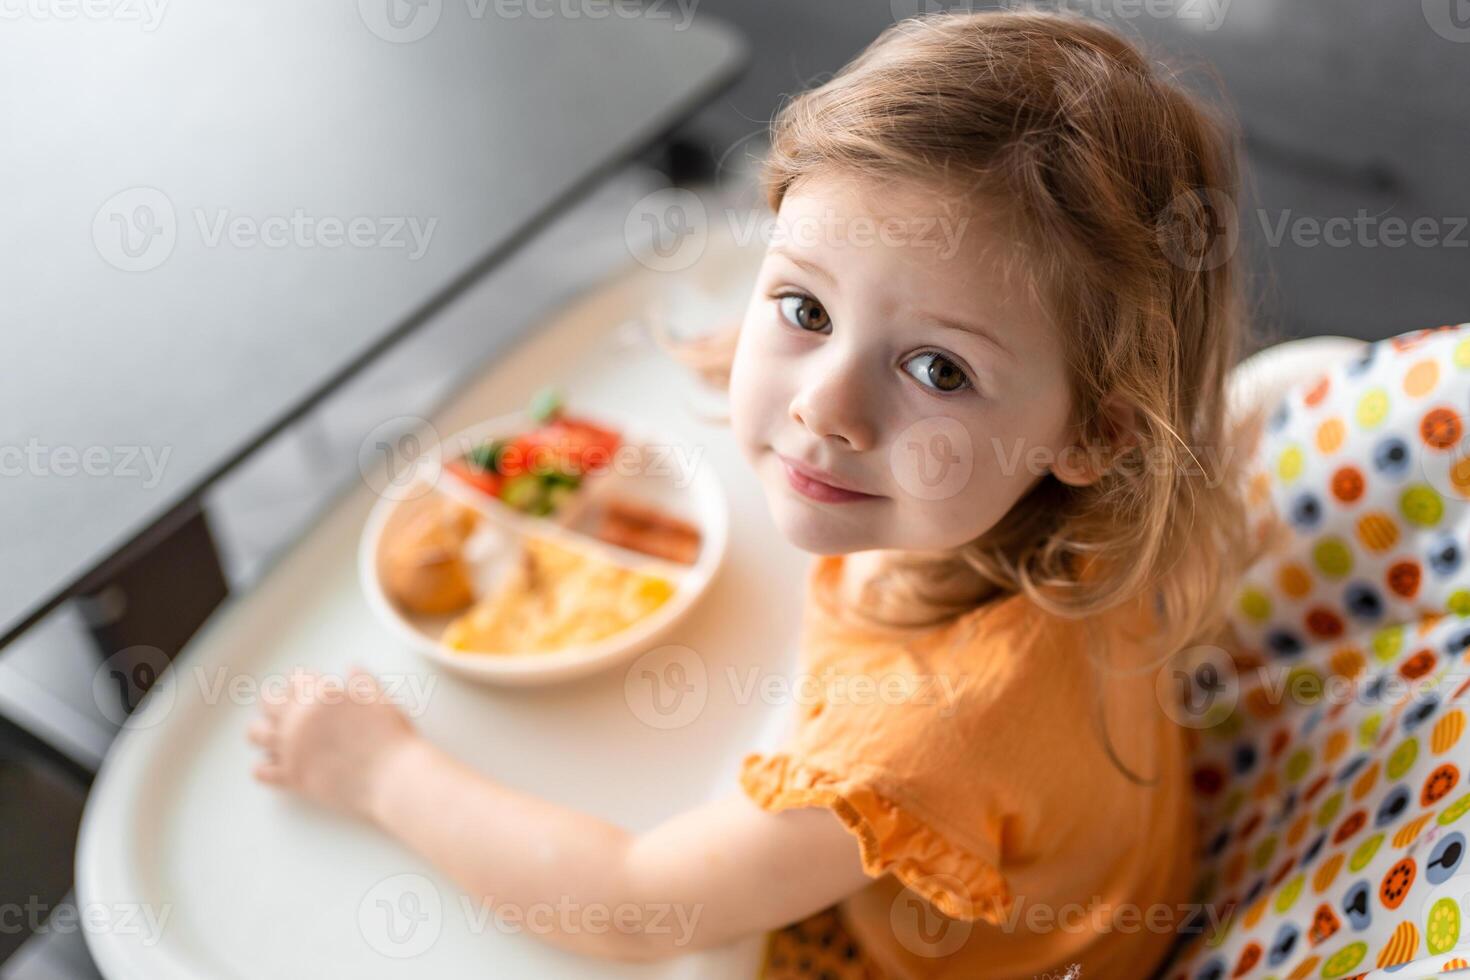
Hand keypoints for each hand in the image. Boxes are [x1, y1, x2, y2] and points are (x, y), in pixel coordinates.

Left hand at [247, 666, 418, 820]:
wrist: (393, 778)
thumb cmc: (391, 738)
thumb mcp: (380, 699)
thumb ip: (362, 681)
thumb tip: (352, 668)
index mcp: (321, 694)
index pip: (295, 678)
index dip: (300, 681)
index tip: (303, 686)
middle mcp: (300, 718)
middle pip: (268, 701)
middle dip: (273, 702)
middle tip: (283, 708)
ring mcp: (293, 748)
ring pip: (256, 734)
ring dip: (262, 731)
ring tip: (274, 736)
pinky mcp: (293, 777)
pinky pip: (261, 771)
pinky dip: (263, 767)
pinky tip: (274, 765)